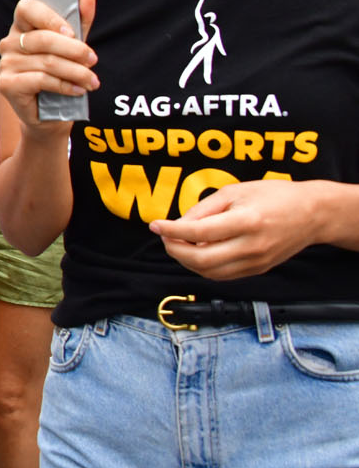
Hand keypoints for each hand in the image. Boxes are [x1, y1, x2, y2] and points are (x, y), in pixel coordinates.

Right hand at [0, 0, 98, 134]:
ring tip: (92, 81)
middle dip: (73, 50)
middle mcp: (8, 43)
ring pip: (46, 62)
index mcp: (21, 27)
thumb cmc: (61, 77)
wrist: (51, 116)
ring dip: (75, 72)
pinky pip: (40, 80)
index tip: (73, 33)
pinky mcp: (6, 84)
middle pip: (42, 38)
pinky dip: (64, 85)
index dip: (50, 18)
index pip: (27, 8)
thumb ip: (80, 20)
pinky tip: (78, 90)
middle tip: (93, 60)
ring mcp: (5, 63)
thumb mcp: (74, 46)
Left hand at [150, 179, 325, 279]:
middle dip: (174, 249)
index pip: (199, 232)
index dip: (171, 230)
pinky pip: (222, 275)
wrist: (313, 213)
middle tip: (165, 236)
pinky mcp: (258, 270)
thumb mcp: (235, 191)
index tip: (155, 225)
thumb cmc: (274, 196)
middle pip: (200, 259)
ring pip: (209, 272)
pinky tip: (198, 251)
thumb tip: (177, 224)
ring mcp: (256, 262)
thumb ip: (203, 209)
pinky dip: (203, 267)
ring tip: (179, 243)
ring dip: (186, 261)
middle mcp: (252, 246)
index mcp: (246, 221)